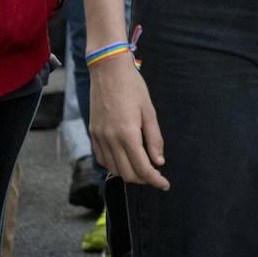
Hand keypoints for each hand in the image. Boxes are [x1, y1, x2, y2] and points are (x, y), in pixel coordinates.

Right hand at [89, 57, 168, 189]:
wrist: (108, 72)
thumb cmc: (133, 88)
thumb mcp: (149, 111)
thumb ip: (154, 139)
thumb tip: (159, 162)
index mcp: (127, 134)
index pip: (142, 167)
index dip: (154, 179)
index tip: (165, 184)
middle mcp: (110, 139)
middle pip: (126, 173)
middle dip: (143, 179)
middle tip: (156, 177)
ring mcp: (99, 137)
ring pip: (113, 168)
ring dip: (128, 174)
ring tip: (143, 170)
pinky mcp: (93, 133)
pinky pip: (102, 158)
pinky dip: (114, 165)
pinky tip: (125, 161)